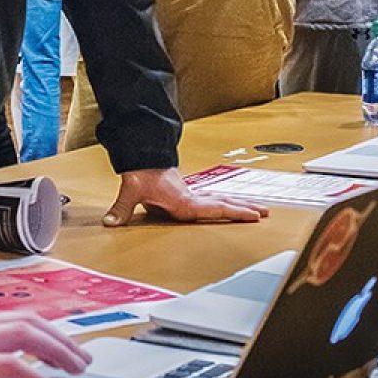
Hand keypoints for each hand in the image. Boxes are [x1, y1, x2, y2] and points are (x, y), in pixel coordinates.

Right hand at [0, 301, 89, 377]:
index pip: (9, 318)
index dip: (43, 329)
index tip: (63, 343)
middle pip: (26, 319)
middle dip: (60, 337)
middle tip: (81, 357)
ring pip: (24, 334)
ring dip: (57, 350)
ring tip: (76, 369)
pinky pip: (9, 367)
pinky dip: (36, 376)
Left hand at [102, 168, 265, 225]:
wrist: (141, 154)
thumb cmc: (141, 171)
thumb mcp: (131, 189)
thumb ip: (122, 209)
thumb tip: (111, 223)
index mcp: (185, 201)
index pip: (215, 208)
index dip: (235, 212)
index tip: (254, 215)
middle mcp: (191, 198)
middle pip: (224, 203)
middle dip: (245, 208)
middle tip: (266, 213)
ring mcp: (190, 196)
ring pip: (220, 201)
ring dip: (238, 205)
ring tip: (257, 210)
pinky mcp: (186, 195)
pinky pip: (210, 201)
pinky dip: (224, 204)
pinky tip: (229, 207)